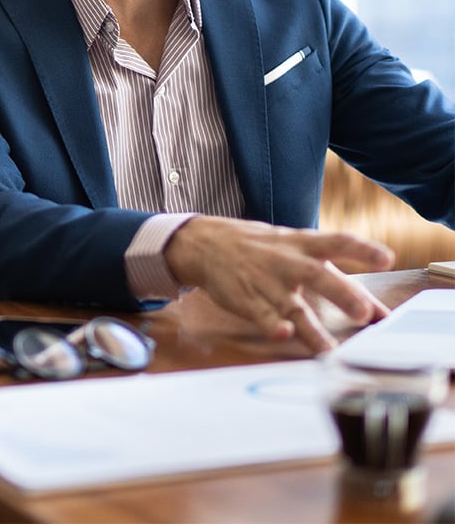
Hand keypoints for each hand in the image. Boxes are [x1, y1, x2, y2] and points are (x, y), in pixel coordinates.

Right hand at [164, 216, 394, 353]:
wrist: (205, 243)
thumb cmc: (260, 248)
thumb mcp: (296, 250)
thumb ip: (337, 278)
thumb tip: (379, 311)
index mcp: (301, 244)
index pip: (337, 242)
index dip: (362, 249)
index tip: (386, 258)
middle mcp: (286, 262)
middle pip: (318, 276)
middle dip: (341, 293)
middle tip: (362, 312)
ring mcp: (266, 282)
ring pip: (292, 307)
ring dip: (311, 329)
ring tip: (328, 349)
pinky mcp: (247, 300)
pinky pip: (262, 315)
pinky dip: (272, 325)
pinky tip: (282, 334)